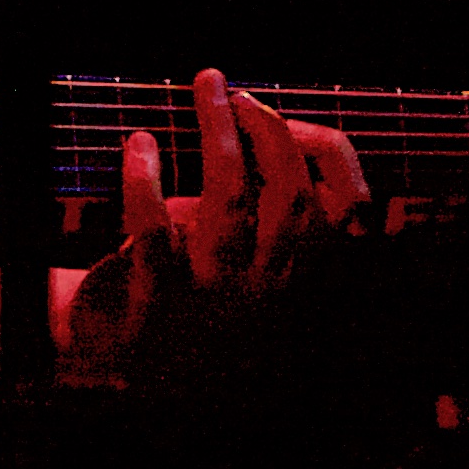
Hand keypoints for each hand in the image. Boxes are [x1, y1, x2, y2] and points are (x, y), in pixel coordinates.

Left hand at [66, 70, 369, 384]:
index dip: (327, 151)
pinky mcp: (158, 302)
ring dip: (216, 130)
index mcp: (292, 275)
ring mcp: (213, 295)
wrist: (121, 379)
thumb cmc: (181, 305)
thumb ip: (255, 215)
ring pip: (229, 198)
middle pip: (291, 194)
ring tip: (204, 89)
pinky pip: (155, 228)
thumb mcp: (236, 262)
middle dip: (270, 128)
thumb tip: (262, 132)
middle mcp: (264, 287)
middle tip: (236, 93)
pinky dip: (145, 177)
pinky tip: (139, 144)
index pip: (347, 208)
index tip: (286, 117)